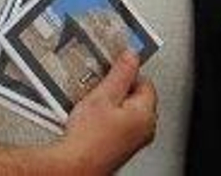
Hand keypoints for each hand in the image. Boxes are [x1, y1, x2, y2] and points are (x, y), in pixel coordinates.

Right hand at [56, 51, 156, 173]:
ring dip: (108, 103)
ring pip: (124, 110)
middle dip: (116, 89)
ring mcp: (132, 140)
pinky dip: (105, 118)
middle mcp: (144, 129)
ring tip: (90, 103)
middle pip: (135, 96)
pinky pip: (116, 124)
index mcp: (146, 115)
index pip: (145, 82)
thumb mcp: (104, 95)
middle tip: (98, 87)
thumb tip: (131, 56)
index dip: (126, 73)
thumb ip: (121, 73)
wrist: (74, 165)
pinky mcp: (120, 147)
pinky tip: (89, 118)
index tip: (112, 68)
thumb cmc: (88, 138)